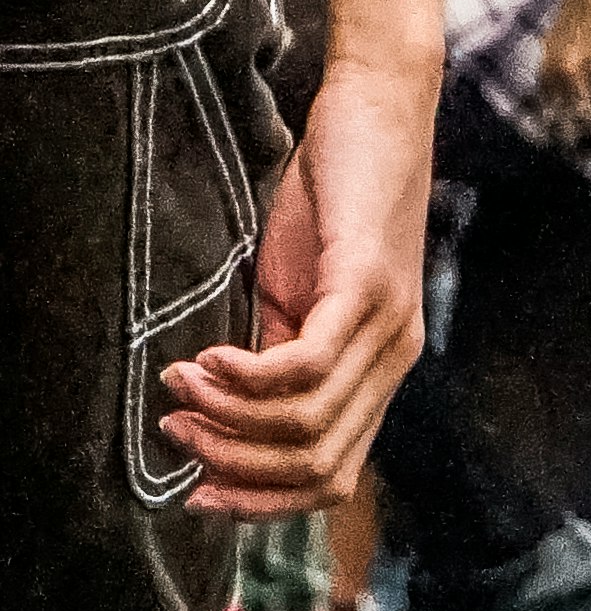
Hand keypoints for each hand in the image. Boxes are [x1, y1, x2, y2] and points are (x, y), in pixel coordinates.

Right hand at [162, 49, 435, 517]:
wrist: (378, 108)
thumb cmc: (332, 198)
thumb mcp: (296, 292)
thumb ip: (272, 354)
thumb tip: (221, 417)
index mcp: (381, 372)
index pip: (331, 479)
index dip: (260, 501)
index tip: (194, 489)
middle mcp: (396, 360)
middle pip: (317, 468)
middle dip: (233, 466)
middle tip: (175, 429)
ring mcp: (388, 326)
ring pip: (306, 426)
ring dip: (227, 418)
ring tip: (179, 385)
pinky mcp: (367, 286)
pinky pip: (305, 368)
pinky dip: (245, 377)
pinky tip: (208, 359)